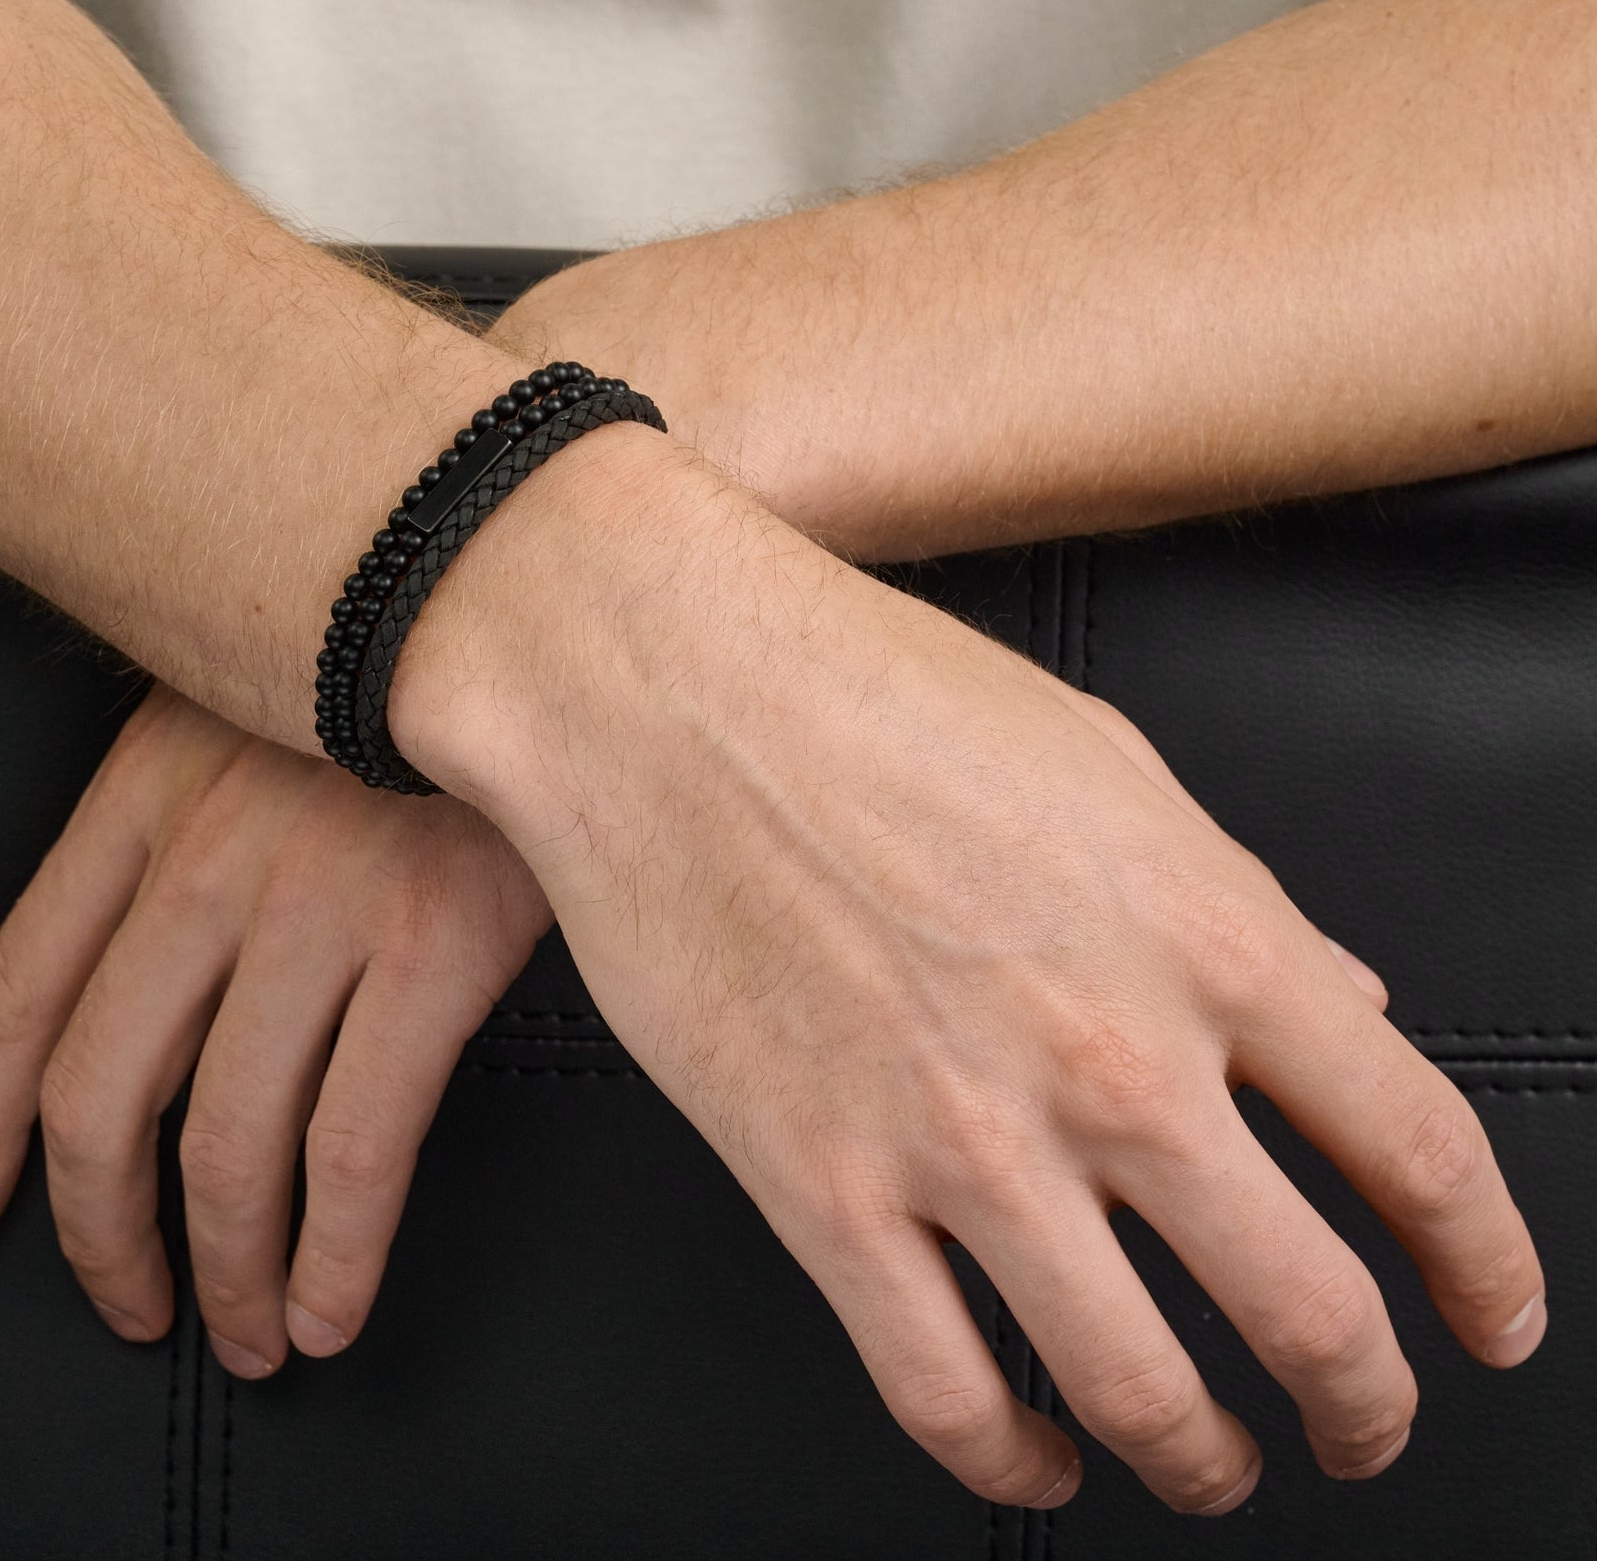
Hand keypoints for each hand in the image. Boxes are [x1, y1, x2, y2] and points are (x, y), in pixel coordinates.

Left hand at [0, 684, 550, 1375]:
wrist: (542, 609)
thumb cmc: (402, 674)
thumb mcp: (250, 708)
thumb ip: (180, 825)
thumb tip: (146, 996)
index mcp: (148, 789)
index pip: (19, 988)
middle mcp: (214, 851)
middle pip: (105, 1090)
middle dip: (101, 1233)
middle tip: (129, 1302)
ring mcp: (323, 898)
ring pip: (229, 1141)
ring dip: (227, 1268)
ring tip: (247, 1329)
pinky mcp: (435, 944)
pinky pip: (358, 1144)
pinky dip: (335, 1253)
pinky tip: (330, 1304)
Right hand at [395, 426, 1545, 1515]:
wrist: (666, 685)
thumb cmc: (875, 690)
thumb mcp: (1108, 763)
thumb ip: (1241, 905)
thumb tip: (1346, 1006)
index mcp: (1206, 935)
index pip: (1420, 1151)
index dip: (1484, 1267)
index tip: (1487, 1315)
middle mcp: (1110, 1057)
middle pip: (1312, 1314)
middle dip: (1366, 1406)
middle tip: (1365, 1425)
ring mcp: (965, 1140)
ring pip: (1145, 1394)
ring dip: (1207, 1463)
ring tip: (1214, 1467)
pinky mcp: (821, 1192)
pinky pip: (948, 1395)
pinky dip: (1015, 1463)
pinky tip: (1038, 1452)